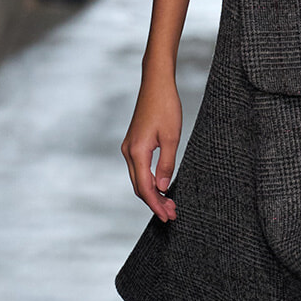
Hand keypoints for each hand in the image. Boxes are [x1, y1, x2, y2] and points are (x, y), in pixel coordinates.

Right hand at [121, 76, 182, 221]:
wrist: (156, 84)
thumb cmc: (166, 106)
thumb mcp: (171, 137)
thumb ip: (166, 165)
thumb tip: (161, 188)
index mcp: (137, 152)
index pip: (145, 188)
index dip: (156, 205)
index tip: (168, 216)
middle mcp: (128, 152)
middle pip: (139, 187)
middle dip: (154, 203)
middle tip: (172, 214)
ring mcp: (129, 147)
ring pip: (138, 179)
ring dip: (152, 193)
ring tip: (170, 203)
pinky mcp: (133, 143)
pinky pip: (139, 169)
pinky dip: (149, 181)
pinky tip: (161, 186)